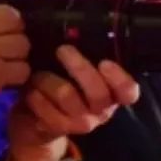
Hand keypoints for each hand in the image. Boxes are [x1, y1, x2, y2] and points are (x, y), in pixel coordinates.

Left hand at [6, 46, 138, 160]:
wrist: (37, 123)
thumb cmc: (60, 85)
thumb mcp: (75, 73)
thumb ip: (84, 58)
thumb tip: (77, 33)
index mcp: (112, 95)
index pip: (128, 92)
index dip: (120, 79)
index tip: (105, 63)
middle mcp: (101, 111)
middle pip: (97, 92)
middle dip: (79, 67)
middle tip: (63, 50)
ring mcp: (81, 123)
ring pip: (65, 93)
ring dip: (46, 78)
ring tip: (37, 74)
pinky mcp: (58, 127)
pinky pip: (43, 104)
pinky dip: (33, 92)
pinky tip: (31, 91)